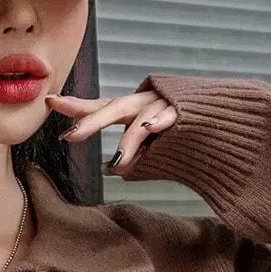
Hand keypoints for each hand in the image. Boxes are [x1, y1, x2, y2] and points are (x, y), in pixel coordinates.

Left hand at [45, 88, 177, 170]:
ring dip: (129, 141)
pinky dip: (161, 121)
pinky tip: (152, 128)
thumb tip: (113, 169)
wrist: (220, 118)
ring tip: (118, 159)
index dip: (76, 106)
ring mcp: (163, 105)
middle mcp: (143, 103)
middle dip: (91, 121)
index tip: (50, 101)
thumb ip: (131, 156)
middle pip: (113, 108)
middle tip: (71, 136)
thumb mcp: (151, 146)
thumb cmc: (182, 133)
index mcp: (131, 110)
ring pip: (140, 121)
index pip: (100, 107)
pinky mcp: (184, 112)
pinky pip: (170, 117)